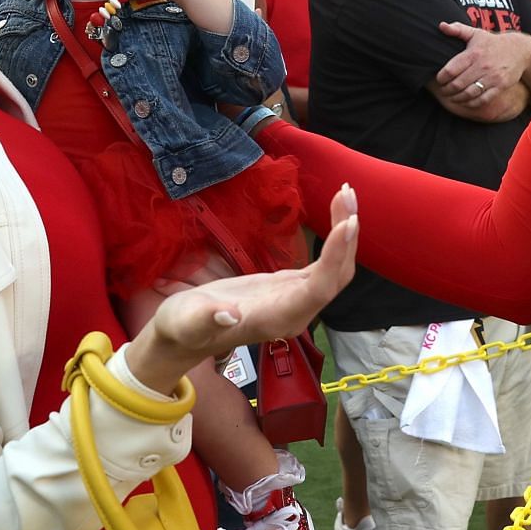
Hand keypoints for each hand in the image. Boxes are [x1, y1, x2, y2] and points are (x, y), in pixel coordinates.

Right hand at [130, 187, 357, 388]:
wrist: (182, 336)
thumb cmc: (182, 327)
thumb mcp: (186, 322)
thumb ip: (207, 319)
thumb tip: (229, 315)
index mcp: (275, 319)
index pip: (318, 289)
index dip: (334, 257)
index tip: (347, 223)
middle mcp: (295, 313)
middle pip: (336, 276)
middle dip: (347, 237)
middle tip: (348, 193)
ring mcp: (296, 300)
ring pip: (334, 269)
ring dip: (344, 233)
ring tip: (346, 194)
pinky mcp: (292, 288)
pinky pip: (323, 264)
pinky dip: (333, 239)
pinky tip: (336, 215)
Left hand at [435, 22, 530, 101]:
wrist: (519, 50)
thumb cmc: (492, 43)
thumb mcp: (476, 33)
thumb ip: (458, 30)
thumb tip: (441, 26)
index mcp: (473, 53)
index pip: (451, 70)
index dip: (441, 77)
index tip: (439, 79)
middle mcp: (482, 66)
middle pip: (458, 84)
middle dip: (447, 90)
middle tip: (443, 91)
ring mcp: (492, 77)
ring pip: (469, 94)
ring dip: (457, 98)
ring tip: (451, 97)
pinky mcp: (500, 86)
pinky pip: (482, 99)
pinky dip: (471, 103)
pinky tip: (465, 101)